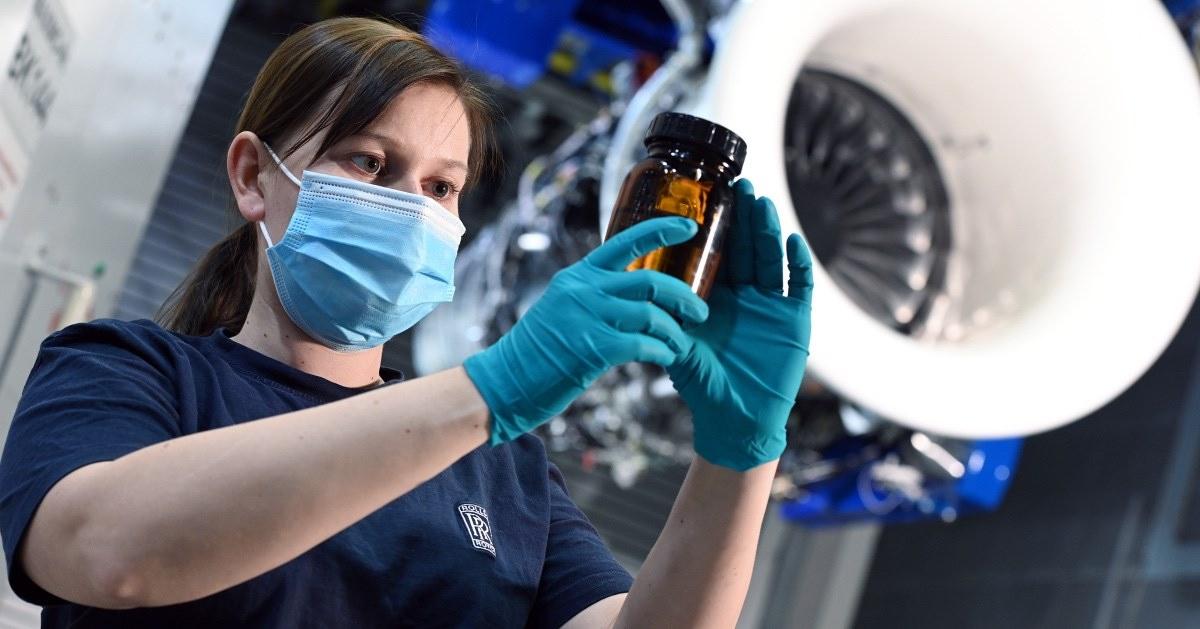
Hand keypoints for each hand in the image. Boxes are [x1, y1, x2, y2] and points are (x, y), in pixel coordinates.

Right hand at [465, 217, 710, 444]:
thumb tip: (635, 299)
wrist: (506, 380)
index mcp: (579, 276)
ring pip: (652, 315)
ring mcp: (588, 317)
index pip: (625, 241)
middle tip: (701, 311)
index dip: (662, 230)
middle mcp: (584, 290)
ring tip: (681, 343)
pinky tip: (666, 357)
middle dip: (683, 296)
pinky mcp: (593, 348)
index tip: (690, 227)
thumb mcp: (563, 307)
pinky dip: (662, 351)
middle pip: (650, 281)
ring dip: (675, 331)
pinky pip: (644, 345)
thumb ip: (594, 296)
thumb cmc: (538, 350)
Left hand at [667, 179, 813, 470]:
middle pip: (747, 248)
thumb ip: (666, 319)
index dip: (717, 226)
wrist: (734, 422)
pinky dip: (797, 264)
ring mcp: (771, 306)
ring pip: (771, 259)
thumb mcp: (679, 346)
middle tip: (740, 186)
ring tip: (762, 203)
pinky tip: (792, 242)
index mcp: (716, 297)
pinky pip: (798, 286)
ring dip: (768, 231)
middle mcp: (745, 296)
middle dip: (744, 217)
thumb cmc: (703, 387)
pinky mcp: (794, 322)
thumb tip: (636, 291)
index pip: (717, 253)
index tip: (711, 196)